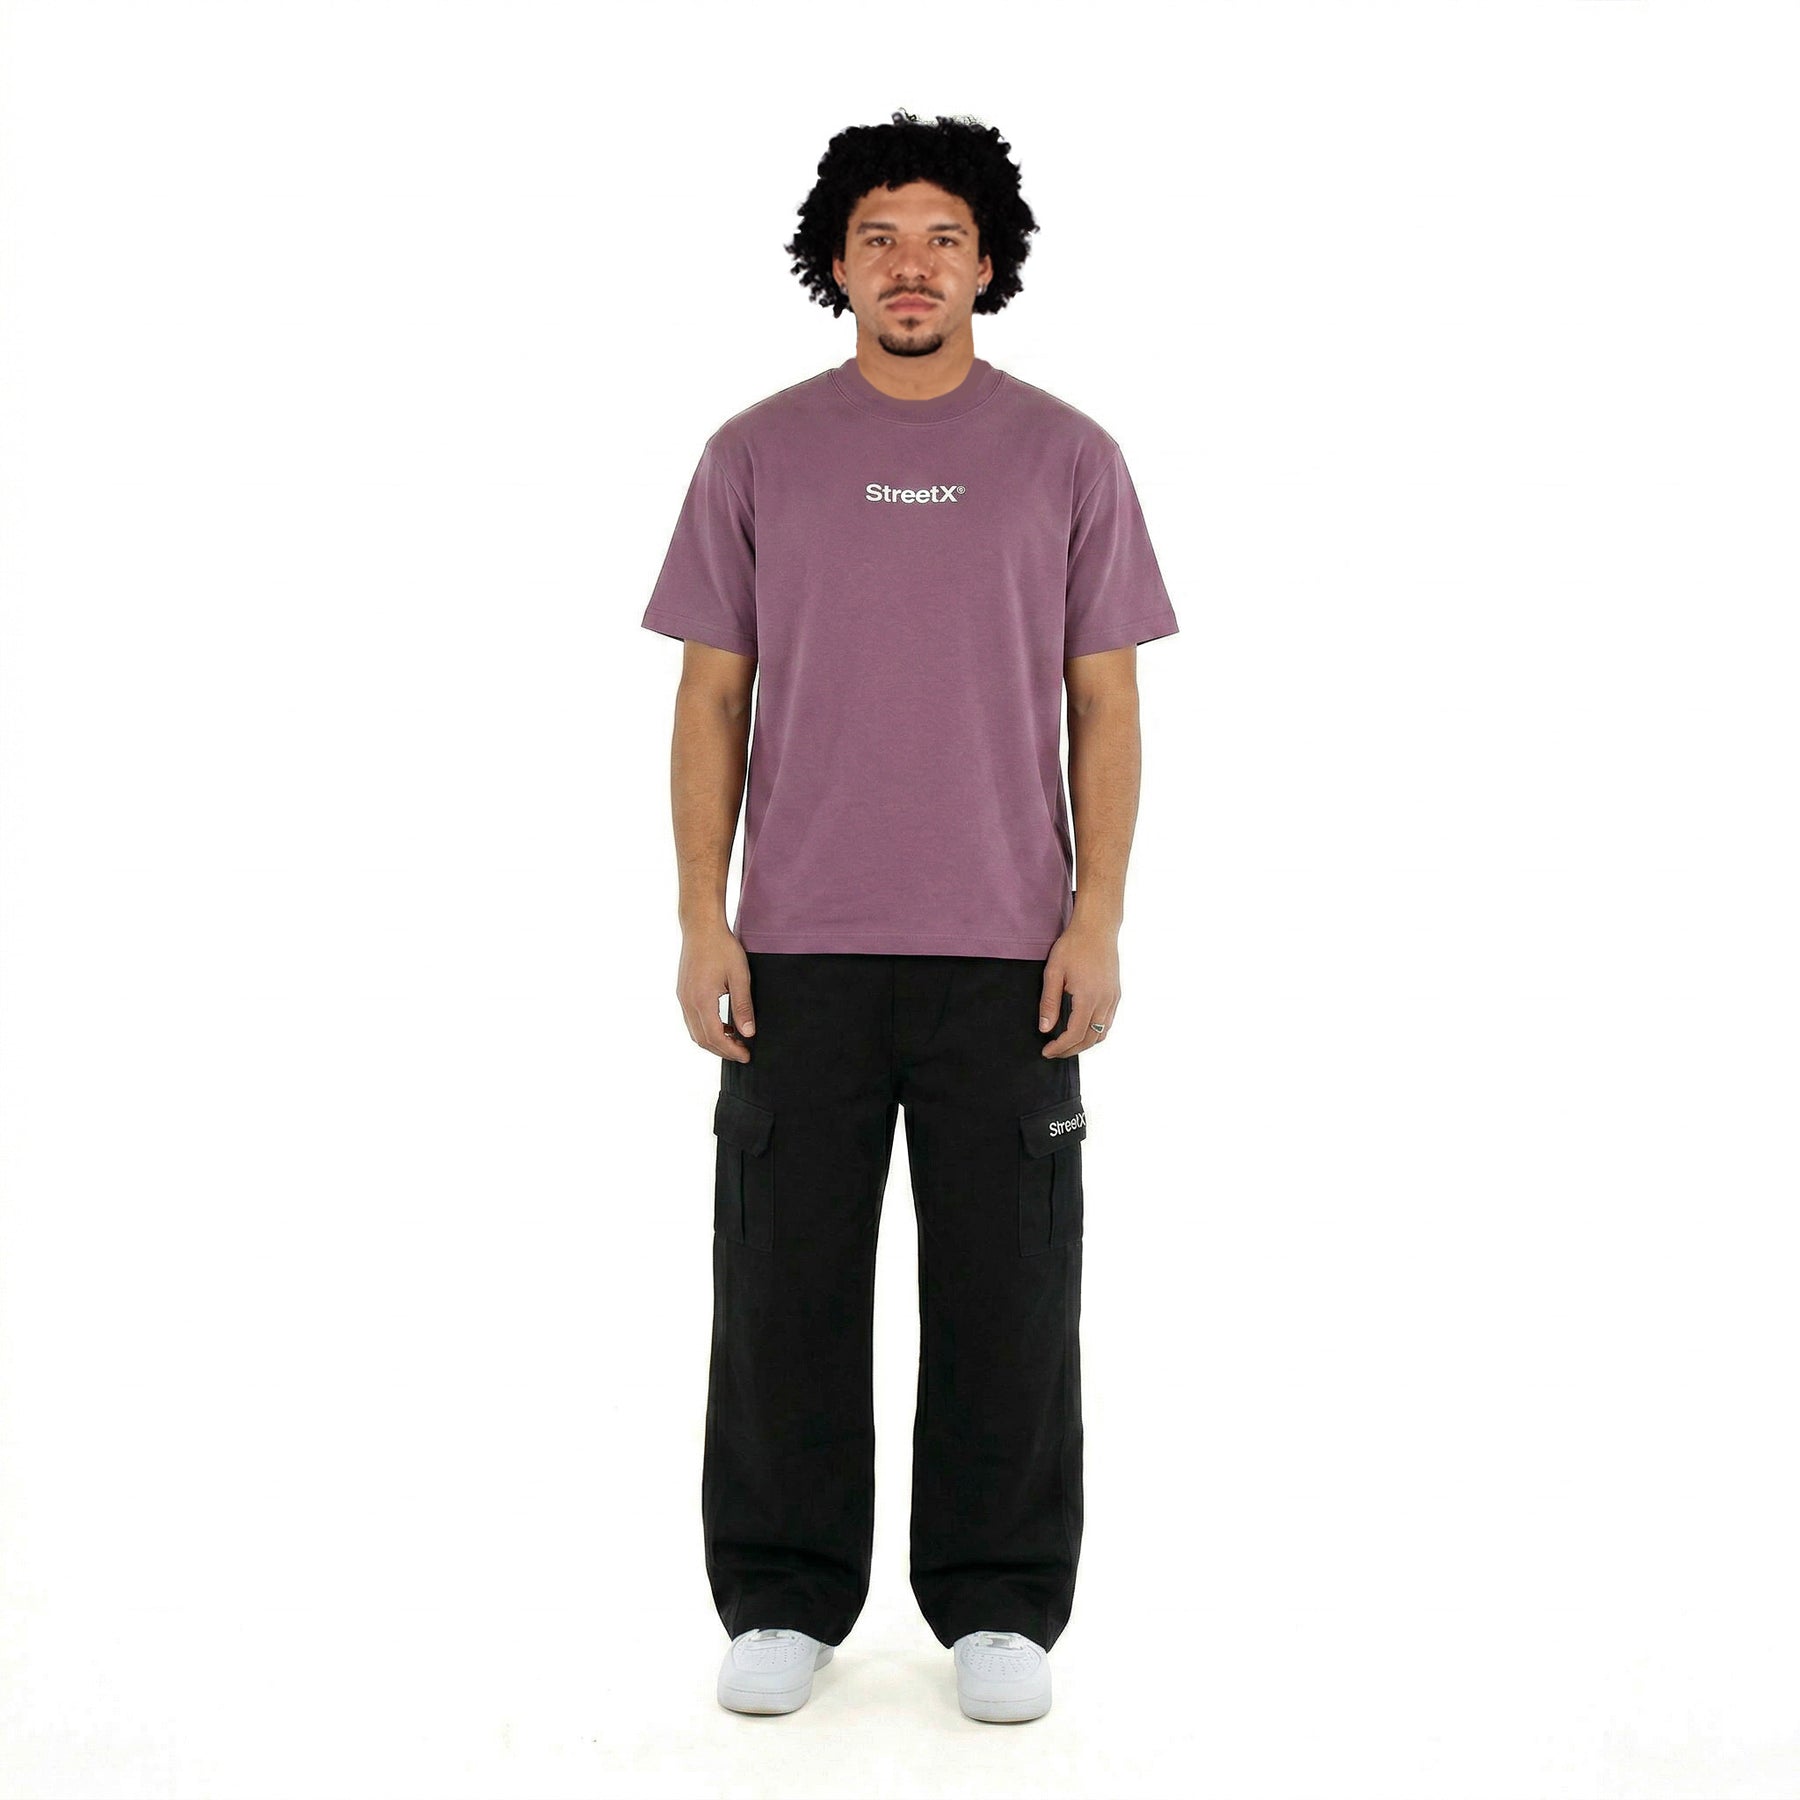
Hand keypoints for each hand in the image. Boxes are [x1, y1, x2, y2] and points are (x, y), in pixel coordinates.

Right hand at [678, 924, 755, 1060]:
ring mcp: (682, 998)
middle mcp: (688, 1002)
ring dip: (714, 1041)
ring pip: (695, 1032)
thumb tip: (748, 1033)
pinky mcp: (683, 993)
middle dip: (723, 1050)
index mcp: (701, 1000)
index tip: (747, 1056)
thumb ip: (743, 1006)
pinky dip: (706, 1029)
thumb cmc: (722, 947)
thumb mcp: (740, 976)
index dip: (731, 1051)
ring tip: (735, 1041)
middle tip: (743, 1052)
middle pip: (702, 1040)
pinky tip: (723, 1025)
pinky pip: (692, 1020)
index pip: (715, 1037)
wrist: (701, 927)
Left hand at [1037, 923, 1119, 1057]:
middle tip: (1054, 1052)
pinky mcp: (1116, 994)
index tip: (1047, 1051)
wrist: (1097, 929)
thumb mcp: (1054, 972)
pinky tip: (1083, 1029)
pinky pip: (1108, 1022)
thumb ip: (1049, 1002)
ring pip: (1102, 1033)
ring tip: (1067, 1044)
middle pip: (1090, 1039)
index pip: (1074, 1035)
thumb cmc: (1074, 946)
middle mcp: (1105, 1002)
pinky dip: (1096, 1032)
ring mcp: (1113, 999)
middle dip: (1071, 1050)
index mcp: (1088, 998)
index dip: (1060, 1047)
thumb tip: (1045, 1028)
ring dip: (1085, 1043)